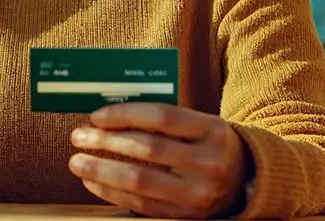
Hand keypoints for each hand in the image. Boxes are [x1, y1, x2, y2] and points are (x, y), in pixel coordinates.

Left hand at [68, 103, 250, 218]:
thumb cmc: (211, 144)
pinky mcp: (186, 216)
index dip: (125, 114)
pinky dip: (111, 191)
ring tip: (78, 161)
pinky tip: (94, 180)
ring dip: (101, 170)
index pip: (162, 116)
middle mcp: (209, 163)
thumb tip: (110, 115)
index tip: (97, 115)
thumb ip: (164, 119)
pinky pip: (140, 204)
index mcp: (213, 130)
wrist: (246, 180)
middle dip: (106, 142)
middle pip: (148, 149)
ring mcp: (198, 193)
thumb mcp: (200, 124)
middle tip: (79, 136)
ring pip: (140, 181)